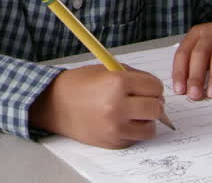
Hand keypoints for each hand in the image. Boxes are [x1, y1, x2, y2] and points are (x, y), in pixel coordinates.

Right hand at [29, 65, 166, 148]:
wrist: (55, 104)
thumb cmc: (79, 84)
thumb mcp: (106, 70)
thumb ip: (133, 77)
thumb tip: (155, 89)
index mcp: (117, 83)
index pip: (155, 87)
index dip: (153, 86)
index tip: (148, 87)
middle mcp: (117, 106)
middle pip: (156, 108)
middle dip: (153, 103)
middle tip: (144, 100)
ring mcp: (115, 127)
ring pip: (151, 127)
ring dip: (146, 120)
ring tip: (133, 112)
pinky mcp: (113, 142)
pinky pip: (136, 138)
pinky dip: (134, 130)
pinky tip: (121, 121)